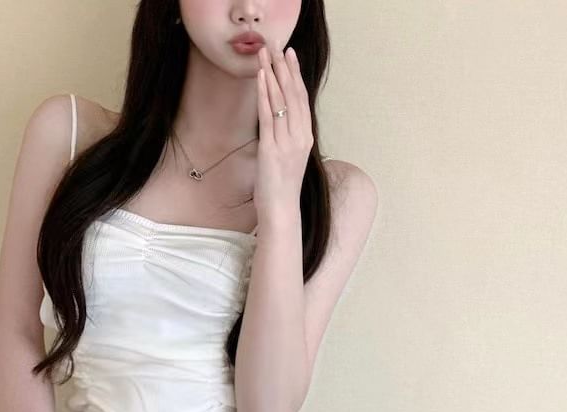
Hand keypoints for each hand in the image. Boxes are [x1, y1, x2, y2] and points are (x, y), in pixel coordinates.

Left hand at [254, 44, 313, 217]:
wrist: (282, 210)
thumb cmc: (282, 188)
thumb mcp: (288, 158)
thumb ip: (286, 138)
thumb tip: (277, 121)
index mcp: (305, 138)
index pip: (302, 100)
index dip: (296, 76)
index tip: (291, 56)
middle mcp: (300, 137)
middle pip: (293, 94)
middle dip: (285, 68)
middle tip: (278, 46)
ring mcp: (286, 142)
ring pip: (281, 100)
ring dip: (273, 74)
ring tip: (266, 53)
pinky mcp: (271, 149)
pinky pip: (268, 115)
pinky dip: (264, 93)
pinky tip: (261, 77)